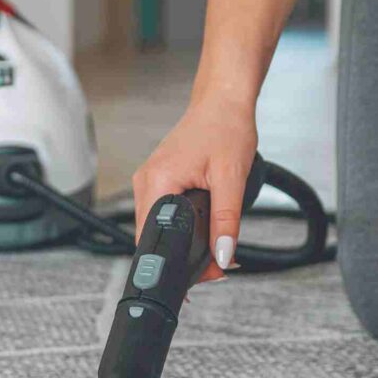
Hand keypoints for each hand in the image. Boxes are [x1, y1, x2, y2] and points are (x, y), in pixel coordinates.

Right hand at [132, 96, 256, 282]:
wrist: (222, 101)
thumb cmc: (224, 127)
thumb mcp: (231, 178)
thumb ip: (226, 221)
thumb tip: (221, 254)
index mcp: (156, 182)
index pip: (152, 239)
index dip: (174, 263)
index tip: (198, 276)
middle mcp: (145, 183)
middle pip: (153, 237)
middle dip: (182, 257)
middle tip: (215, 266)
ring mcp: (149, 182)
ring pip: (158, 227)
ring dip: (182, 242)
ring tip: (212, 248)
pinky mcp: (157, 181)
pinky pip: (162, 213)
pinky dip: (180, 225)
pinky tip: (200, 227)